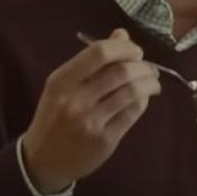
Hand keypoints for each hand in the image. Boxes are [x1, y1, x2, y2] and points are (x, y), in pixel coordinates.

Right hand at [22, 28, 160, 194]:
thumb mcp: (62, 85)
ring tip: (153, 81)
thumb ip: (91, 60)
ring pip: (131, 92)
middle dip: (142, 66)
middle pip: (121, 72)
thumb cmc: (54, 116)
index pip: (99, 53)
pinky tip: (144, 98)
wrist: (43, 160)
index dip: (124, 47)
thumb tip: (122, 34)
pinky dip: (143, 101)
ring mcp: (90, 122)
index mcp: (61, 81)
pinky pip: (132, 113)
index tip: (135, 51)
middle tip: (148, 67)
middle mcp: (75, 100)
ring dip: (149, 83)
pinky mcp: (104, 140)